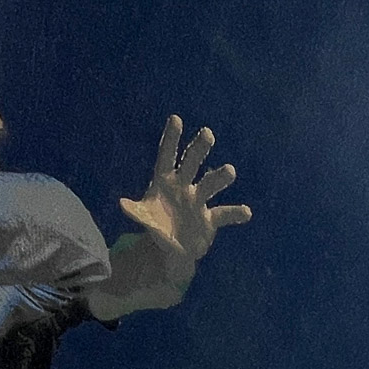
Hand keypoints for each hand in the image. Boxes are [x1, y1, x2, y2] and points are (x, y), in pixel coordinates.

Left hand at [120, 114, 250, 277]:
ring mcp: (199, 201)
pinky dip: (236, 213)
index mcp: (165, 183)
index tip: (175, 119)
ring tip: (229, 172)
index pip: (167, 156)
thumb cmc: (158, 226)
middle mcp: (184, 187)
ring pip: (211, 184)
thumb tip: (122, 204)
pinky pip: (225, 214)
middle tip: (207, 134)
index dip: (171, 139)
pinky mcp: (211, 220)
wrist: (173, 250)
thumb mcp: (146, 219)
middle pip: (192, 163)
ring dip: (220, 177)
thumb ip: (136, 212)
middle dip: (199, 148)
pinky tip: (246, 213)